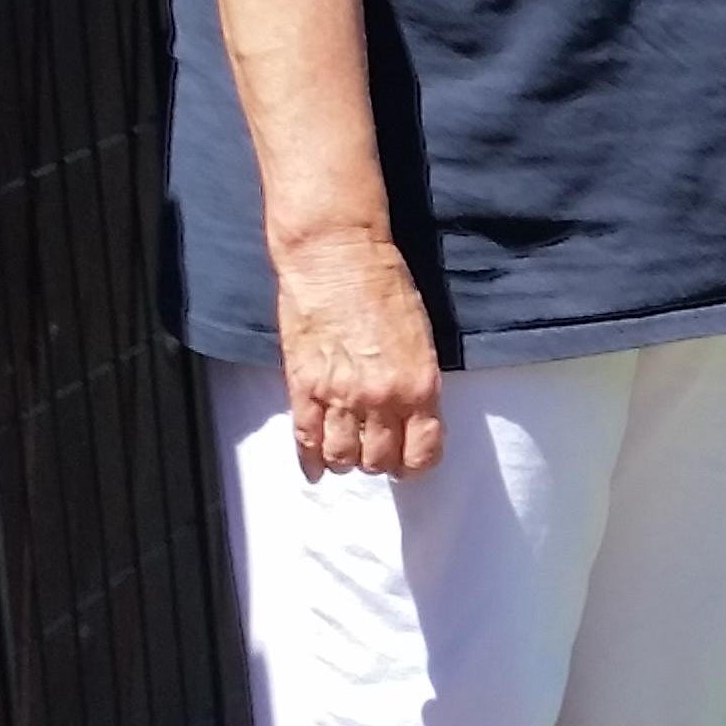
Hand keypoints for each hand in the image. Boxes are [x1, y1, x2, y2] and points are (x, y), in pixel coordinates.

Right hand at [275, 234, 444, 478]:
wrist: (336, 255)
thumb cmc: (384, 285)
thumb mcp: (421, 339)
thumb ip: (417, 383)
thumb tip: (412, 418)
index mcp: (419, 386)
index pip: (423, 452)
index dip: (416, 464)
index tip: (410, 462)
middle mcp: (381, 399)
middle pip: (380, 460)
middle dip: (380, 462)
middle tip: (376, 452)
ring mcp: (339, 396)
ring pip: (343, 457)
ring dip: (347, 461)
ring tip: (347, 453)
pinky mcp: (303, 387)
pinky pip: (306, 440)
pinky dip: (311, 462)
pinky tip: (317, 470)